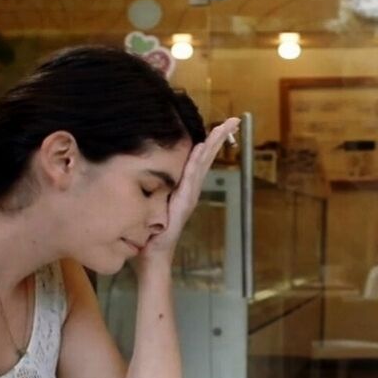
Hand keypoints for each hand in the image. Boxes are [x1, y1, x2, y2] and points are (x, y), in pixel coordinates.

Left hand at [144, 117, 240, 260]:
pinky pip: (189, 179)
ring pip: (202, 165)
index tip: (221, 124)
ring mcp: (188, 197)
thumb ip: (152, 189)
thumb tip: (143, 170)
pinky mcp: (182, 205)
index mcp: (183, 187)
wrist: (152, 257)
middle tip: (234, 120)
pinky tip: (201, 149)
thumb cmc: (149, 234)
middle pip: (207, 158)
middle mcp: (189, 191)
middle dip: (220, 138)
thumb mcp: (150, 204)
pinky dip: (196, 163)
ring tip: (224, 128)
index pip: (198, 159)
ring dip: (213, 146)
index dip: (210, 141)